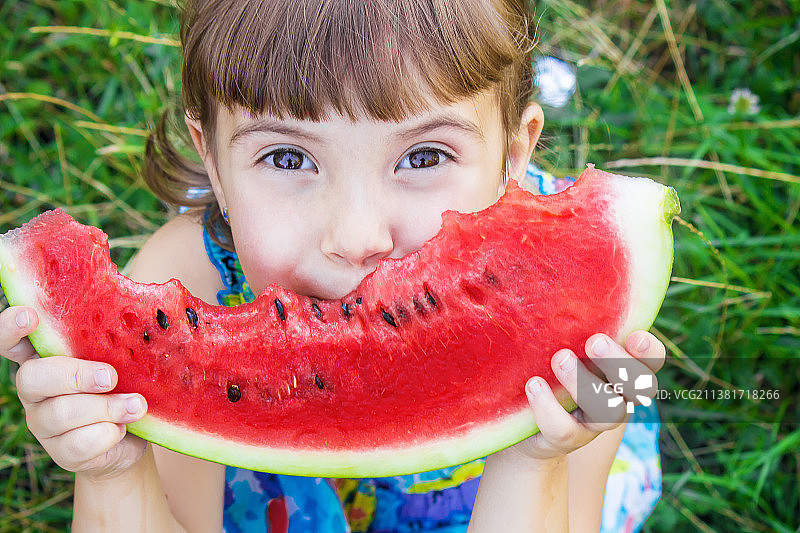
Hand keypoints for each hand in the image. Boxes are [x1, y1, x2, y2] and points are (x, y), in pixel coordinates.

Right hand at [1, 306, 147, 479]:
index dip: (10, 329)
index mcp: (44, 358)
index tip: (30, 316)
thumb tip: (132, 327)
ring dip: (106, 407)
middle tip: (110, 377)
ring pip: (61, 412)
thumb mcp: (120, 361)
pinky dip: (109, 433)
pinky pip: (80, 442)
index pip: (11, 342)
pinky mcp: (61, 452)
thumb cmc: (123, 385)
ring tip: (135, 405)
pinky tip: (124, 427)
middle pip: (32, 378)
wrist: (133, 437)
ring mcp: (44, 423)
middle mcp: (36, 390)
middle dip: (74, 375)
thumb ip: (113, 346)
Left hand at [499, 330, 664, 460]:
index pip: (650, 360)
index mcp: (619, 368)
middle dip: (619, 363)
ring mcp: (593, 423)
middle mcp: (615, 397)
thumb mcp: (559, 341)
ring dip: (584, 383)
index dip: (650, 351)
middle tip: (594, 341)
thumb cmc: (545, 366)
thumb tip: (554, 277)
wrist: (521, 424)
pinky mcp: (566, 438)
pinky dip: (549, 406)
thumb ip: (570, 322)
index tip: (635, 336)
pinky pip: (565, 429)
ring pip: (607, 410)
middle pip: (638, 386)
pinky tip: (534, 385)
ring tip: (559, 358)